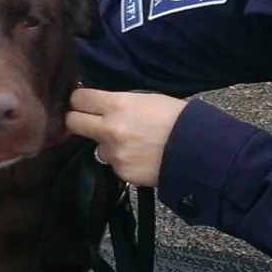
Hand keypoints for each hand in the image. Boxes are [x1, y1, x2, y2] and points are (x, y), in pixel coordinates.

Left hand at [66, 89, 186, 186]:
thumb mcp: (148, 99)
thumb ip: (120, 102)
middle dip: (78, 120)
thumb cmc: (179, 119)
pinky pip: (114, 164)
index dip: (79, 99)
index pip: (78, 98)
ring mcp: (114, 154)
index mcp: (117, 105)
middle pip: (73, 122)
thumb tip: (102, 105)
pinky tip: (142, 156)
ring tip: (133, 143)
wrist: (199, 150)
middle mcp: (110, 129)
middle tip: (89, 120)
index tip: (83, 101)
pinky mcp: (122, 173)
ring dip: (108, 144)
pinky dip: (124, 161)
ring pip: (97, 147)